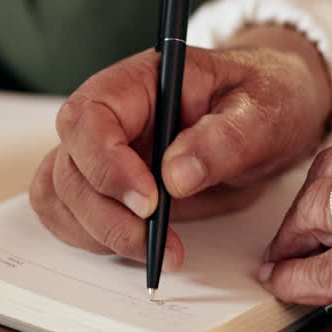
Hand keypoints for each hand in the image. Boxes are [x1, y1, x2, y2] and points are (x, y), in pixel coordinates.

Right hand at [30, 24, 331, 269]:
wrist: (270, 115)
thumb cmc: (264, 99)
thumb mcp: (263, 111)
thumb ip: (224, 139)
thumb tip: (177, 176)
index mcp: (138, 82)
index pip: (89, 117)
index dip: (107, 164)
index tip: (151, 203)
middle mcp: (107, 115)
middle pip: (69, 166)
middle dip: (106, 215)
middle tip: (159, 243)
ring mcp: (100, 151)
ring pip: (61, 195)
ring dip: (98, 232)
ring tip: (156, 250)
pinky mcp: (103, 184)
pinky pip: (69, 213)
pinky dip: (92, 237)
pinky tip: (137, 245)